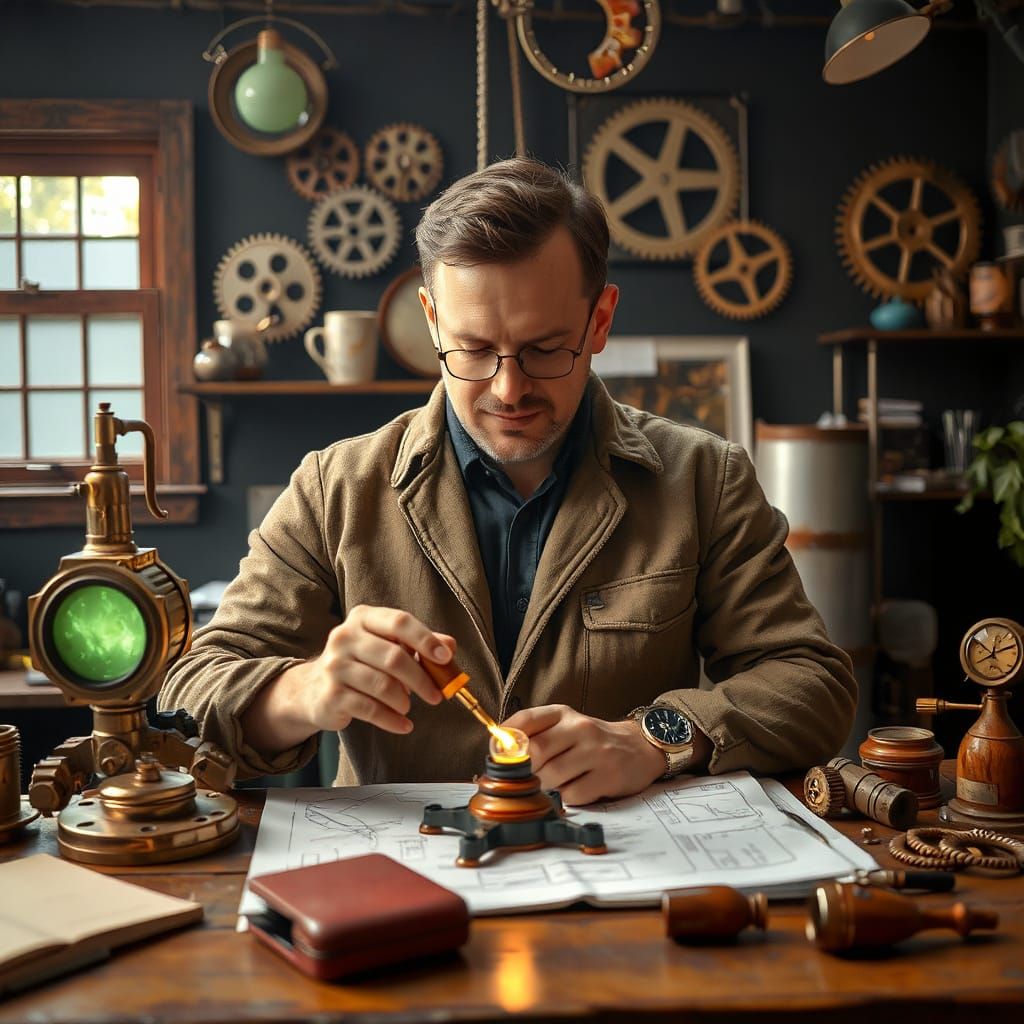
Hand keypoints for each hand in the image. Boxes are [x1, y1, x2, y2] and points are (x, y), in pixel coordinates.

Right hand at [299, 605, 452, 734]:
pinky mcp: (331, 695)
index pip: (399, 621)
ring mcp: (334, 666)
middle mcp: (344, 637)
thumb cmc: (361, 663)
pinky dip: (392, 720)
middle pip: (394, 657)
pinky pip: (370, 709)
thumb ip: (419, 644)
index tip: (445, 658)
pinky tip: (403, 724)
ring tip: (408, 706)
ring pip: (383, 685)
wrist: (314, 690)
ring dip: (404, 701)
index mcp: (362, 618)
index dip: (426, 639)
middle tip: (436, 695)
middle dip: (421, 679)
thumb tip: (449, 646)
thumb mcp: (387, 646)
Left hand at [501, 704, 665, 805]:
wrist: (640, 747)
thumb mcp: (566, 726)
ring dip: (543, 787)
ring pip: (551, 776)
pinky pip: (572, 795)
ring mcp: (596, 752)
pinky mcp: (608, 777)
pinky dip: (565, 798)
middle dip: (523, 771)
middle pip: (535, 752)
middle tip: (522, 780)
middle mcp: (580, 728)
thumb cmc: (592, 740)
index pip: (525, 720)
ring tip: (550, 785)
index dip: (504, 740)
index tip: (496, 755)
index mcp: (564, 714)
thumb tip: (499, 754)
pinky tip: (573, 790)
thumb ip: (535, 735)